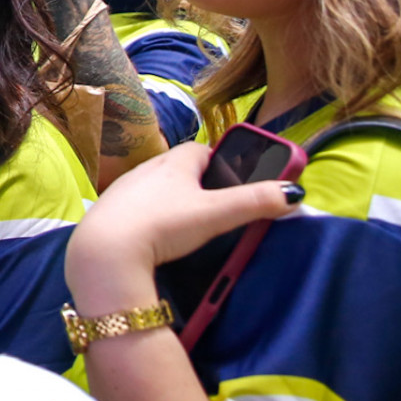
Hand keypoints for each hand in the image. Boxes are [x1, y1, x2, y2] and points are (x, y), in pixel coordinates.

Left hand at [66, 143, 301, 310]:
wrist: (106, 250)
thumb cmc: (162, 224)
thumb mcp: (216, 214)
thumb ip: (255, 203)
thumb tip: (293, 192)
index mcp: (174, 162)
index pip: (202, 150)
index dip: (221, 161)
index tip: (234, 178)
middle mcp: (146, 169)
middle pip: (179, 168)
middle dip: (198, 182)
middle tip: (215, 204)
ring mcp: (124, 190)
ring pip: (155, 186)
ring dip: (172, 198)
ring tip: (187, 222)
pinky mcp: (109, 212)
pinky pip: (136, 207)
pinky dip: (149, 215)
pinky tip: (155, 235)